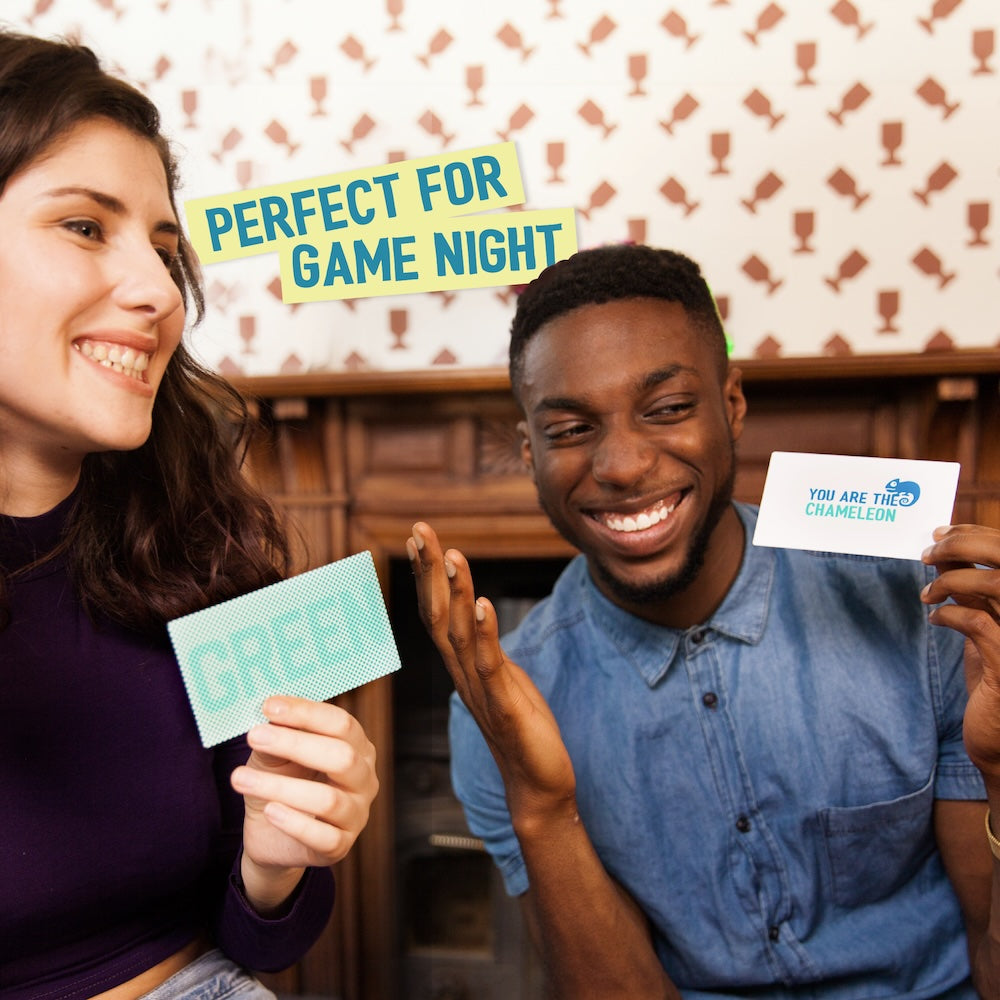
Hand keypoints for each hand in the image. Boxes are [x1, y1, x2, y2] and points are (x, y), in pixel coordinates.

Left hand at [230, 695, 377, 911]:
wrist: (271, 833)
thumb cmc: (281, 780)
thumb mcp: (275, 754)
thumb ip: (276, 737)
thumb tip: (270, 717)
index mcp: (356, 746)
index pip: (341, 723)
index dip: (306, 713)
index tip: (269, 707)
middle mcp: (364, 778)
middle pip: (342, 757)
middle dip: (296, 744)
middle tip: (255, 736)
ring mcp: (357, 814)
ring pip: (328, 800)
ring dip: (280, 787)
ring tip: (240, 778)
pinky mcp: (341, 846)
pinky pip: (323, 837)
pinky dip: (293, 823)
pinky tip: (269, 811)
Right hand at [407, 522, 576, 820]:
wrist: (537, 785)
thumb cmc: (521, 728)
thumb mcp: (501, 677)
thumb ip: (484, 647)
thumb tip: (478, 616)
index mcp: (462, 664)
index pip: (437, 611)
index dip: (427, 573)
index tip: (420, 536)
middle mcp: (463, 674)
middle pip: (438, 615)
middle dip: (430, 571)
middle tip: (421, 530)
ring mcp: (481, 691)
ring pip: (460, 635)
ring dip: (456, 593)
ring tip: (453, 555)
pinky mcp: (505, 708)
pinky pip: (489, 666)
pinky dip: (484, 633)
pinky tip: (484, 605)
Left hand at [922, 524, 999, 782]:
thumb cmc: (997, 681)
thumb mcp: (987, 627)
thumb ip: (973, 592)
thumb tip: (945, 552)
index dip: (978, 534)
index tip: (944, 532)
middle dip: (964, 545)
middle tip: (929, 550)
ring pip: (994, 585)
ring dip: (953, 581)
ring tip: (928, 593)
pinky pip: (979, 623)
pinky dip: (951, 615)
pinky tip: (935, 619)